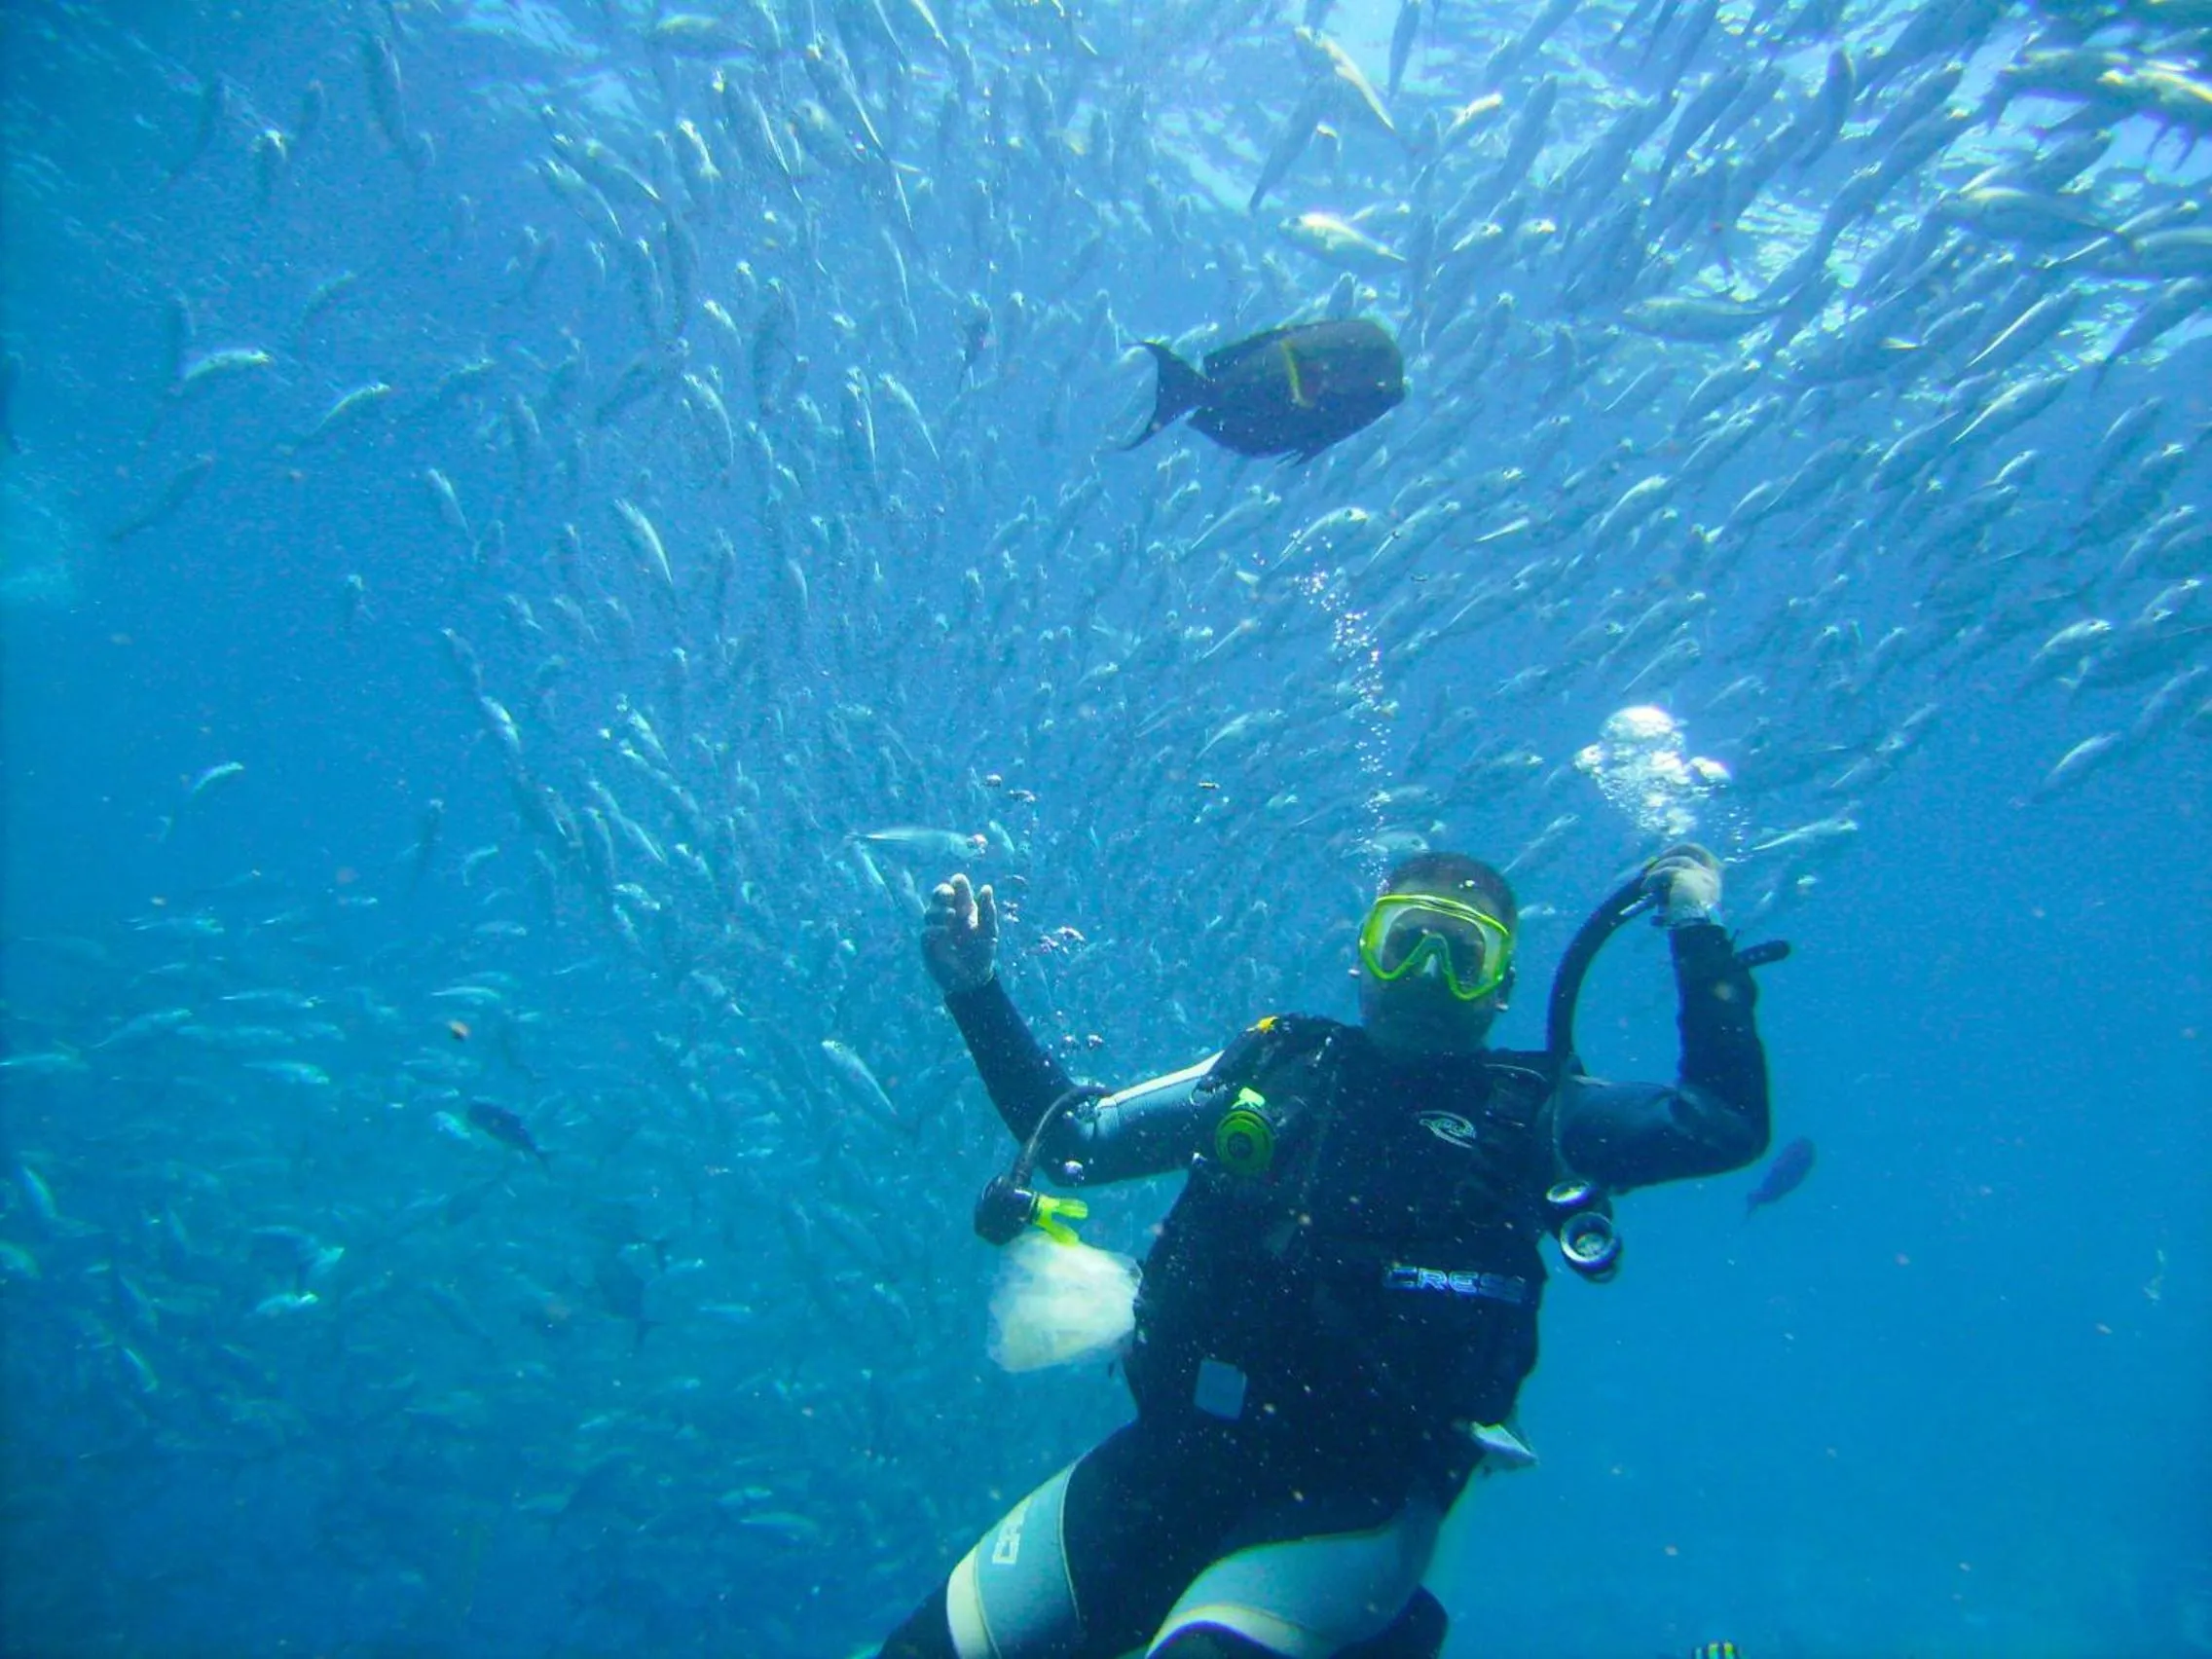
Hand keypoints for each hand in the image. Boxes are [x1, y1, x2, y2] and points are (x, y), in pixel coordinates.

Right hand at [922, 872, 996, 993]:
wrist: (973, 978)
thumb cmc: (982, 952)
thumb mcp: (989, 931)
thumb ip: (988, 911)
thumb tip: (986, 888)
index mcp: (964, 908)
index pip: (956, 888)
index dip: (957, 884)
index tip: (959, 882)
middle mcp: (949, 915)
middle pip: (938, 895)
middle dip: (941, 892)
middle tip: (950, 894)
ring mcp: (937, 929)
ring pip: (930, 912)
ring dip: (940, 910)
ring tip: (952, 915)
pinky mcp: (930, 945)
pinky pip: (927, 932)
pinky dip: (935, 929)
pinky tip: (945, 931)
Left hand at [1645, 843, 1722, 926]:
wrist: (1696, 931)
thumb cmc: (1690, 925)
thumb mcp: (1685, 904)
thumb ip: (1675, 890)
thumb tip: (1657, 882)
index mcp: (1714, 881)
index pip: (1705, 856)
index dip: (1689, 851)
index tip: (1672, 855)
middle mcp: (1709, 874)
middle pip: (1691, 848)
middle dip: (1672, 851)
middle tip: (1656, 859)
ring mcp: (1697, 873)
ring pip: (1674, 861)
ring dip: (1658, 869)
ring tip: (1647, 882)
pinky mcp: (1683, 876)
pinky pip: (1664, 872)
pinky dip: (1652, 879)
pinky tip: (1645, 888)